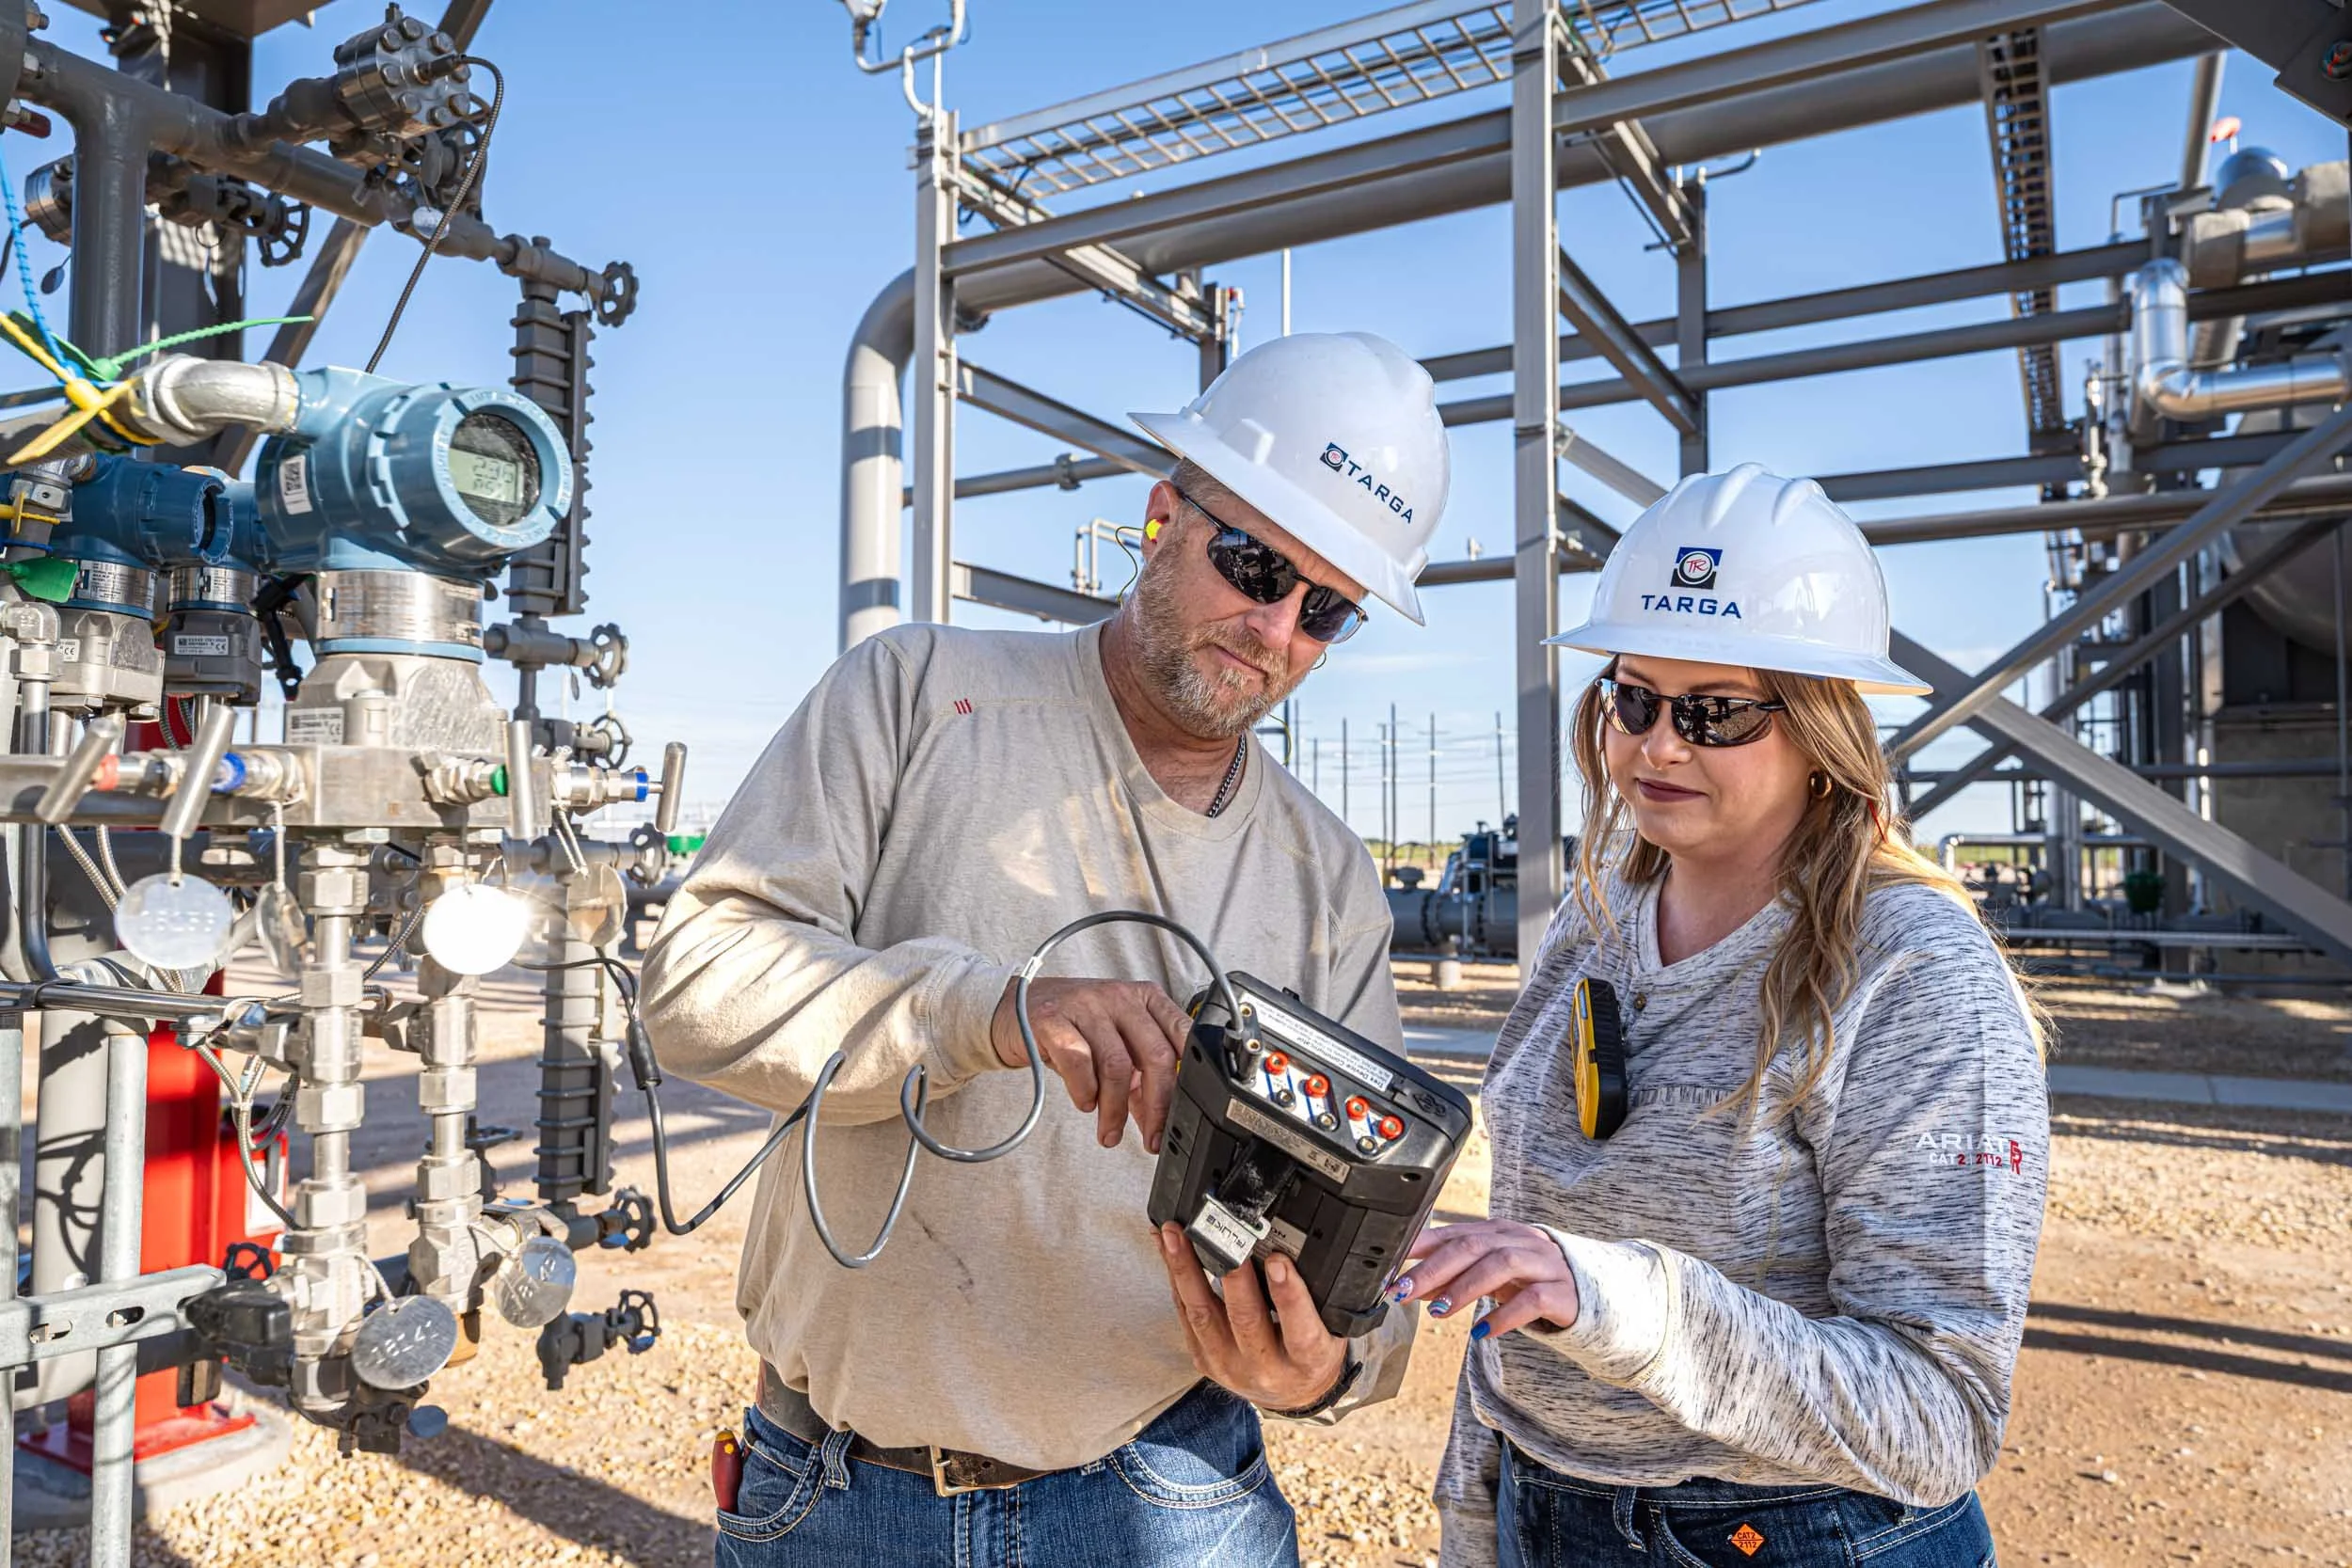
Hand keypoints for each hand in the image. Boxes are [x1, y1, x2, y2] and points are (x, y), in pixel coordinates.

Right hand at [990, 977, 1191, 1151]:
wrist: (1016, 1009)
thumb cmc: (1073, 1028)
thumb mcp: (1115, 1048)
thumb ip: (1140, 1080)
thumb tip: (1159, 1123)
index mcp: (1146, 999)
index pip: (1183, 1037)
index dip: (1187, 1082)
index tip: (1181, 1118)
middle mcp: (1120, 997)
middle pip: (1155, 1055)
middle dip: (1157, 1106)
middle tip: (1150, 1138)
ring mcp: (1086, 1004)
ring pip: (1116, 1064)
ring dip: (1115, 1109)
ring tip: (1108, 1131)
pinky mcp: (1053, 1019)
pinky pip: (1078, 1061)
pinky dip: (1085, 1091)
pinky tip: (1085, 1103)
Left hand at [1157, 1223, 1348, 1411]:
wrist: (1290, 1394)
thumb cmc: (1310, 1353)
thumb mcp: (1331, 1329)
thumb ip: (1316, 1296)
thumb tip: (1292, 1244)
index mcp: (1307, 1360)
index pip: (1300, 1330)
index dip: (1289, 1296)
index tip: (1278, 1261)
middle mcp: (1265, 1368)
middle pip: (1244, 1319)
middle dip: (1230, 1273)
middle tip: (1220, 1236)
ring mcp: (1228, 1365)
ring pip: (1203, 1314)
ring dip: (1185, 1270)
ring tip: (1173, 1235)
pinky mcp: (1203, 1358)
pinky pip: (1186, 1313)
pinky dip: (1174, 1277)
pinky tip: (1166, 1248)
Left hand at [1393, 1220, 1580, 1341]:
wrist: (1591, 1293)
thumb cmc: (1531, 1280)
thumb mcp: (1491, 1273)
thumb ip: (1454, 1275)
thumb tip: (1410, 1284)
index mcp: (1499, 1231)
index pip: (1454, 1233)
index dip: (1420, 1247)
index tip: (1390, 1265)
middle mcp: (1520, 1240)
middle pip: (1473, 1246)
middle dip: (1434, 1269)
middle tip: (1404, 1291)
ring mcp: (1544, 1263)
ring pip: (1501, 1265)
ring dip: (1465, 1287)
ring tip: (1439, 1311)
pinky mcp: (1563, 1291)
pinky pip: (1532, 1299)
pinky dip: (1504, 1314)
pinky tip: (1483, 1331)